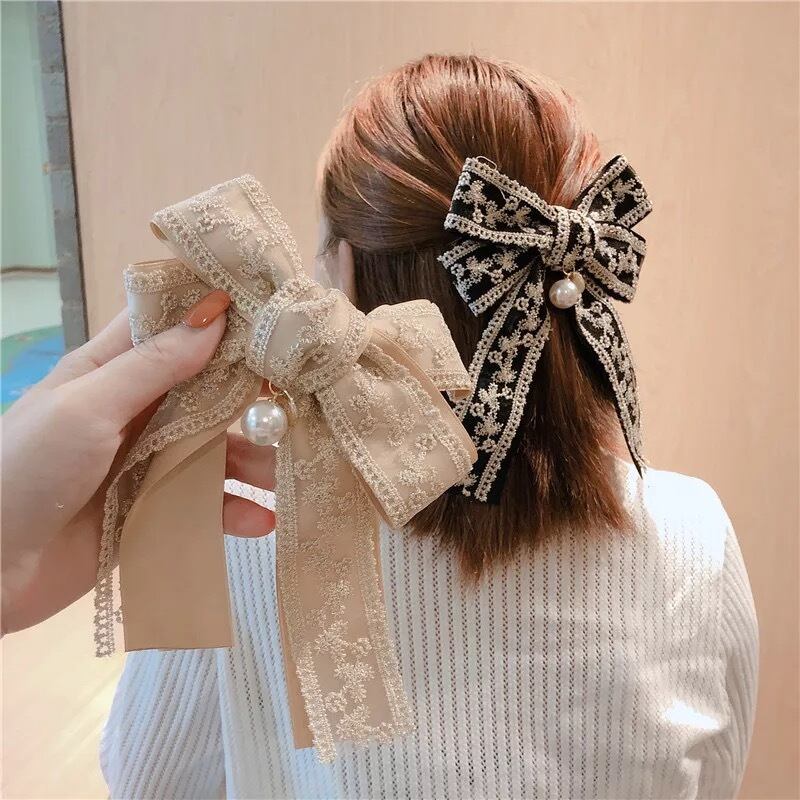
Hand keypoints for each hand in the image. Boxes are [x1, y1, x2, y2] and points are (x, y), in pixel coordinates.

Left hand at [1, 292, 275, 633]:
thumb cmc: (27, 471)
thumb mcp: (87, 407)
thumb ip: (152, 365)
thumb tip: (216, 313)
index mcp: (113, 371)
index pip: (172, 327)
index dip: (218, 315)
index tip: (274, 313)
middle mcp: (138, 410)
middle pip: (208, 390)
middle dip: (252, 393)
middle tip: (301, 397)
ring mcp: (150, 462)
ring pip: (216, 449)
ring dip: (253, 460)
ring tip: (287, 474)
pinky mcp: (158, 511)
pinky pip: (207, 503)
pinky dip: (234, 510)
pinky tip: (261, 521)